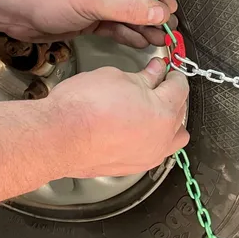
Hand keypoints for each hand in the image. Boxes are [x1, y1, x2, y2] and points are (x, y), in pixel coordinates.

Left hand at [0, 0, 177, 46]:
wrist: (12, 6)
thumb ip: (131, 8)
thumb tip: (161, 13)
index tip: (171, 8)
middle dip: (154, 13)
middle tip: (171, 30)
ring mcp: (95, 0)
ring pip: (127, 14)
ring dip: (143, 27)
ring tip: (162, 41)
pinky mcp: (88, 18)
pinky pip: (114, 26)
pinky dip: (128, 35)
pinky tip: (142, 43)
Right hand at [44, 58, 189, 177]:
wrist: (58, 136)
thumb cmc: (83, 107)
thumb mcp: (118, 78)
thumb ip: (143, 77)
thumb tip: (155, 72)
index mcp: (164, 112)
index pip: (180, 88)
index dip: (172, 74)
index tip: (165, 70)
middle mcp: (161, 138)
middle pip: (179, 113)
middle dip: (170, 97)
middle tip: (156, 85)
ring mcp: (148, 156)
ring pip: (172, 139)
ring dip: (167, 123)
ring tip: (151, 110)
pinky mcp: (131, 168)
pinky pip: (153, 152)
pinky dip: (151, 139)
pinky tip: (136, 129)